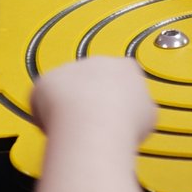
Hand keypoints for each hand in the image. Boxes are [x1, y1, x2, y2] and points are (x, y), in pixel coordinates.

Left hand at [32, 57, 155, 145]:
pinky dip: (45, 113)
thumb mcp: (148, 115)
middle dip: (91, 97)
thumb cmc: (122, 123)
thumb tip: (134, 112)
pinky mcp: (46, 82)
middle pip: (91, 77)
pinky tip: (57, 128)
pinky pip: (42, 98)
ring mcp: (69, 70)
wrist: (94, 126)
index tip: (117, 108)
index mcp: (125, 67)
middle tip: (93, 122)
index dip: (118, 92)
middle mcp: (96, 62)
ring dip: (67, 104)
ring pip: (65, 87)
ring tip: (75, 129)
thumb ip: (139, 106)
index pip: (124, 72)